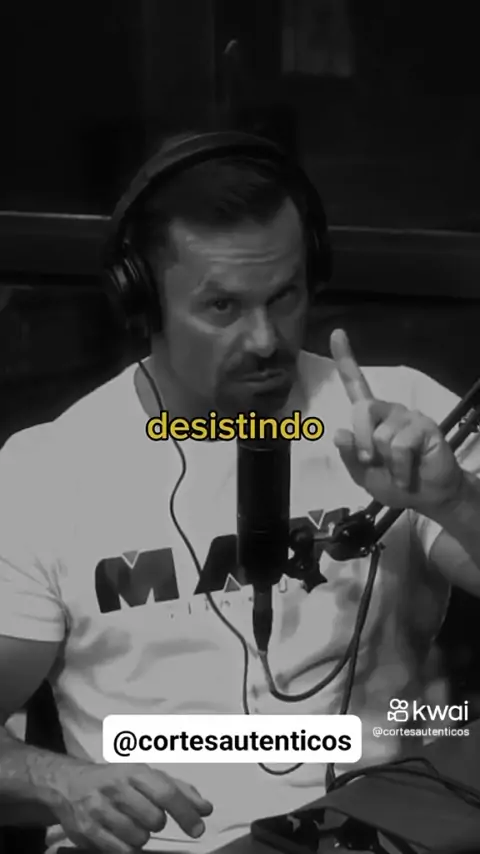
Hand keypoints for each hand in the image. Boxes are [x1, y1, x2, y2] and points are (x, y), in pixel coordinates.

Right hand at [52, 762, 212, 853]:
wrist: (68, 784)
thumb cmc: (115, 779)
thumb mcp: (145, 775)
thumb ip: (178, 789)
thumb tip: (205, 808)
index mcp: (134, 770)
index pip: (166, 792)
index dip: (185, 812)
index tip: (198, 828)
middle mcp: (116, 787)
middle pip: (154, 820)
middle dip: (156, 823)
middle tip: (146, 815)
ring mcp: (99, 810)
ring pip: (139, 838)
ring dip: (141, 836)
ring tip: (130, 823)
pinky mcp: (87, 831)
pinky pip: (121, 851)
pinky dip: (127, 848)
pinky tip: (120, 835)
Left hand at [330, 329, 463, 514]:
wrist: (426, 497)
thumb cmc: (394, 483)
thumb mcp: (362, 474)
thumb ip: (349, 455)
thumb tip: (339, 432)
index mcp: (371, 418)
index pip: (355, 384)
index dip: (345, 359)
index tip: (336, 334)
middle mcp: (388, 410)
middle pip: (361, 409)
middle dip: (361, 441)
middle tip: (372, 462)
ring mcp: (407, 416)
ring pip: (380, 435)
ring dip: (385, 462)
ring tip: (398, 470)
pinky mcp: (424, 427)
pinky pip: (399, 446)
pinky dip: (399, 468)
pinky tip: (407, 473)